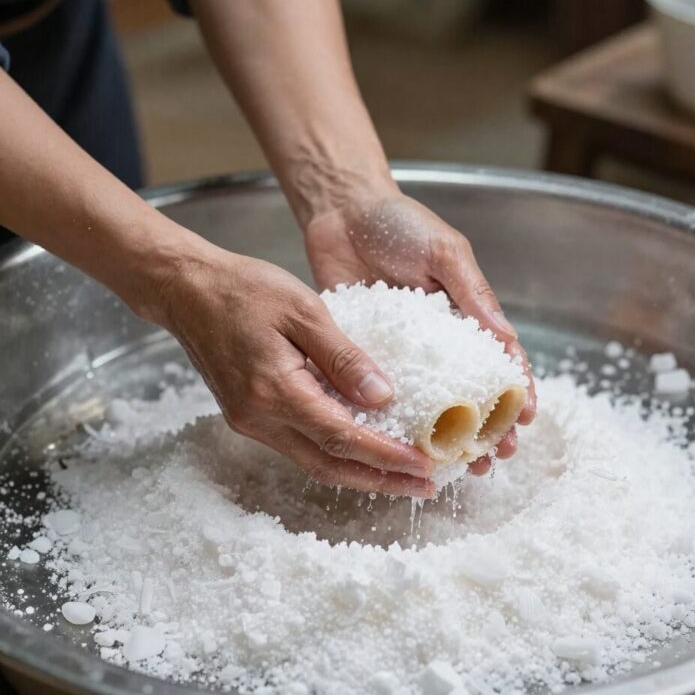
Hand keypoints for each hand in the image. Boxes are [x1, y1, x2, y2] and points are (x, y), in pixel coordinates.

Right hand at [151, 243, 434, 496]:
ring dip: (359, 472)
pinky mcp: (248, 415)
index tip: (423, 466)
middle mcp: (259, 418)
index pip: (342, 437)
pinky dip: (334, 453)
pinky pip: (298, 445)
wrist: (188, 290)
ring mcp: (250, 421)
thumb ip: (344, 357)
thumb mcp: (304, 311)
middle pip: (329, 465)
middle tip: (424, 486)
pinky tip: (359, 448)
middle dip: (380, 481)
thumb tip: (382, 396)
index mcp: (275, 391)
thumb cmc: (244, 290)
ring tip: (400, 475)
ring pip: (313, 461)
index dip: (386, 456)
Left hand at [305, 191, 536, 474]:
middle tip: (492, 458)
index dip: (516, 390)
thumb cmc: (399, 224)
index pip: (499, 359)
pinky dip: (390, 417)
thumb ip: (472, 292)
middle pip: (468, 392)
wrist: (342, 211)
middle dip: (485, 427)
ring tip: (453, 464)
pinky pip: (379, 388)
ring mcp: (401, 350)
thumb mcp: (444, 252)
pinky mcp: (365, 351)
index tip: (524, 420)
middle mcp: (437, 339)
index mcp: (465, 314)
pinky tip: (395, 443)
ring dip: (442, 434)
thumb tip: (506, 338)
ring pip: (426, 402)